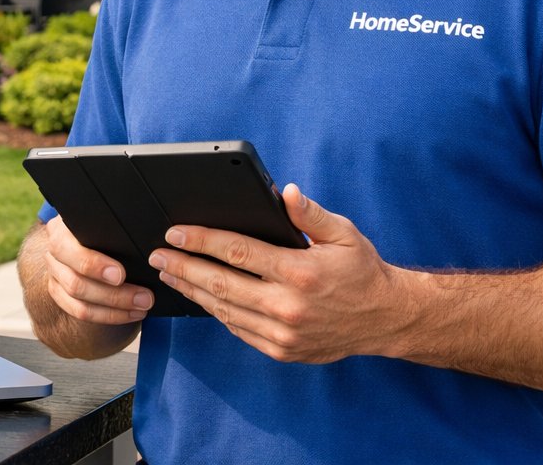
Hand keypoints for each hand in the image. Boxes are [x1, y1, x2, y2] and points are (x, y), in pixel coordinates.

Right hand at [42, 215, 154, 324]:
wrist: (87, 230)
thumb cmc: (102, 222)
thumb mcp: (105, 218)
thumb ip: (114, 227)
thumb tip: (144, 241)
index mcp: (61, 230)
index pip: (71, 252)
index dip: (95, 266)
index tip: (120, 274)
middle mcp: (54, 254)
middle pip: (76, 283)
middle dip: (114, 295)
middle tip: (144, 297)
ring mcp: (55, 275)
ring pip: (79, 304)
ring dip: (114, 310)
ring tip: (141, 307)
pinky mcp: (59, 292)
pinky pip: (80, 312)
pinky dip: (107, 316)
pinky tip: (129, 313)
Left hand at [146, 184, 412, 363]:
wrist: (386, 319)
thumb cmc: (361, 270)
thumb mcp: (343, 233)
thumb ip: (310, 213)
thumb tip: (285, 192)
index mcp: (299, 272)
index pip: (237, 252)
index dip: (201, 241)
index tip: (175, 233)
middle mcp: (288, 306)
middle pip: (220, 283)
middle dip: (183, 267)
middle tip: (157, 255)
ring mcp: (282, 333)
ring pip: (224, 310)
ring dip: (192, 291)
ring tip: (169, 274)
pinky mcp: (281, 351)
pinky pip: (238, 329)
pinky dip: (216, 312)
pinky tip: (200, 297)